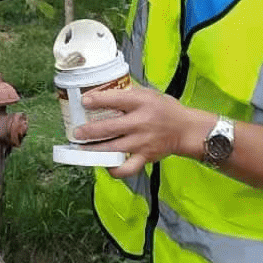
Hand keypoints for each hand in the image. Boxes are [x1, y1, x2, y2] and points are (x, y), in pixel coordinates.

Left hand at [73, 85, 213, 178]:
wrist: (186, 129)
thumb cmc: (166, 110)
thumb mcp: (148, 94)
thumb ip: (127, 94)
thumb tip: (101, 92)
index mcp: (142, 102)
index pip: (115, 99)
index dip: (97, 100)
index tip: (84, 101)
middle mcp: (141, 122)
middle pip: (109, 127)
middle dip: (89, 131)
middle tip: (77, 133)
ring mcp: (142, 142)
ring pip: (113, 148)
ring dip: (94, 149)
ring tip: (81, 149)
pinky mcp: (145, 157)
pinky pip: (126, 168)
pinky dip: (113, 169)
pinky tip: (104, 165)